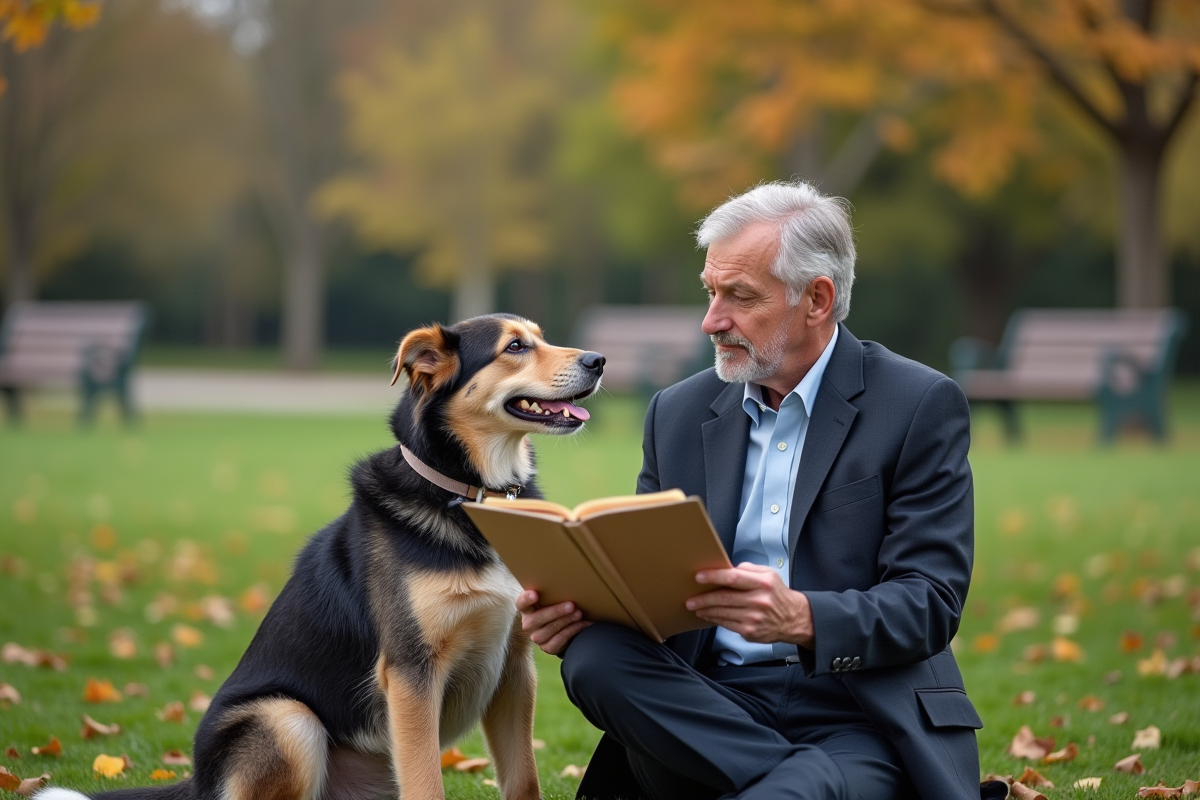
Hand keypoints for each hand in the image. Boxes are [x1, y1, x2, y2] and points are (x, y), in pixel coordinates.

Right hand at [516, 590, 590, 655]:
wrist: (562, 629)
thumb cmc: (555, 607)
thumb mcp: (551, 599)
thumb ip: (553, 591)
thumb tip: (570, 577)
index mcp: (527, 609)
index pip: (521, 603)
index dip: (526, 599)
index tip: (535, 594)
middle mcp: (528, 624)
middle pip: (537, 619)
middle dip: (555, 611)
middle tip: (571, 605)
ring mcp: (537, 637)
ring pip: (549, 630)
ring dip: (566, 621)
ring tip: (579, 613)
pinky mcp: (547, 647)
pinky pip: (559, 640)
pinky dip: (572, 631)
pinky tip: (583, 623)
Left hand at [686, 563, 813, 646]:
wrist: (794, 619)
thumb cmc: (777, 594)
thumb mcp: (769, 575)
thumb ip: (748, 570)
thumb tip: (727, 569)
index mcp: (763, 583)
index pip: (734, 578)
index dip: (715, 576)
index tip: (699, 576)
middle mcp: (759, 601)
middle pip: (725, 598)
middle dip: (704, 598)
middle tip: (690, 598)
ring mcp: (754, 618)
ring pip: (723, 613)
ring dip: (706, 610)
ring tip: (694, 606)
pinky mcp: (750, 632)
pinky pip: (727, 624)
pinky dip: (714, 619)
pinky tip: (707, 615)